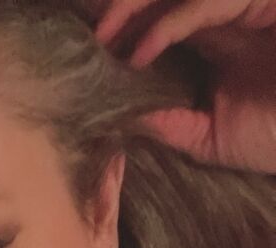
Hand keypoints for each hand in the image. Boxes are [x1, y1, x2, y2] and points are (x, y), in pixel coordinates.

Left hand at [95, 0, 275, 172]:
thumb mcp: (212, 137)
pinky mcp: (260, 2)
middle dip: (120, 9)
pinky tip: (140, 53)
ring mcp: (244, 5)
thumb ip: (172, 125)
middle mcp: (227, 14)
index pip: (159, 19)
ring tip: (103, 38)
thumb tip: (128, 121)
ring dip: (135, 7)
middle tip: (85, 35)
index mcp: (215, 37)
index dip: (123, 27)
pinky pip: (206, 2)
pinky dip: (169, 24)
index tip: (86, 52)